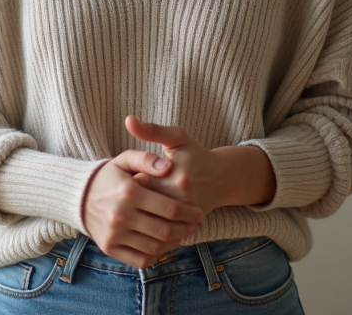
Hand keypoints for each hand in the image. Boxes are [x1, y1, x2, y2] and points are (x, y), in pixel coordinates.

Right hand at [82, 150, 205, 268]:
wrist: (78, 196)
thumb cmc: (109, 176)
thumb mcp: (124, 160)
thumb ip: (147, 159)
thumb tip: (168, 167)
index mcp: (129, 192)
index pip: (169, 208)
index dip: (189, 213)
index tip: (199, 212)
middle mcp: (121, 215)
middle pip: (165, 230)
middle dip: (186, 229)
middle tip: (195, 224)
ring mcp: (114, 234)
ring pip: (156, 247)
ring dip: (175, 243)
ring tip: (183, 234)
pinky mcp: (110, 247)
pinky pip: (141, 259)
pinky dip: (157, 255)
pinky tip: (164, 244)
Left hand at [125, 115, 276, 213]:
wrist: (223, 178)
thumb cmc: (195, 155)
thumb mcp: (177, 138)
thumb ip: (151, 130)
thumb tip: (128, 120)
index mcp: (172, 173)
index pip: (137, 182)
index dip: (130, 181)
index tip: (131, 177)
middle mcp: (180, 196)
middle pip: (142, 203)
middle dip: (134, 200)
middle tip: (133, 194)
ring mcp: (185, 214)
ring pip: (151, 220)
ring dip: (143, 215)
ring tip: (141, 205)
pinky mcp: (189, 226)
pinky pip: (164, 231)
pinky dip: (155, 227)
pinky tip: (152, 217)